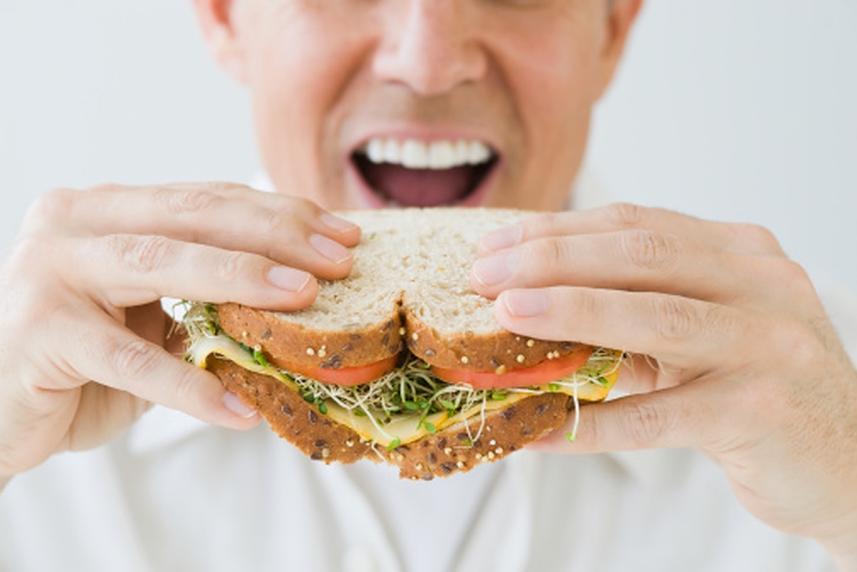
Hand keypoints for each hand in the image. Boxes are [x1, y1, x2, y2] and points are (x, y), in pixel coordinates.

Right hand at [0, 183, 359, 482]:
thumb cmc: (80, 359)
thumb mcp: (147, 317)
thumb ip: (201, 296)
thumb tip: (300, 291)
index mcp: (108, 210)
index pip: (208, 199)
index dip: (281, 213)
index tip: (343, 234)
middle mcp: (76, 224)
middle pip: (193, 216)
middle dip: (277, 235)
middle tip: (338, 260)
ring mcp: (50, 272)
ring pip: (162, 264)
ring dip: (242, 279)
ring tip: (306, 300)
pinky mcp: (40, 333)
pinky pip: (131, 361)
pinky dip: (191, 386)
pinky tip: (240, 409)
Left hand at [471, 203, 856, 563]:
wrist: (845, 460)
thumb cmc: (756, 387)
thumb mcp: (701, 332)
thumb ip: (633, 311)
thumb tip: (528, 305)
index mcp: (740, 253)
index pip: (634, 225)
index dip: (556, 230)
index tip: (494, 244)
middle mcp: (761, 284)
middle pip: (638, 255)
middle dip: (550, 259)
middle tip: (484, 275)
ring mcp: (767, 344)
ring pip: (653, 317)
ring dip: (568, 313)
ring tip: (504, 316)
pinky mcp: (760, 410)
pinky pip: (659, 414)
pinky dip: (593, 421)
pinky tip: (540, 427)